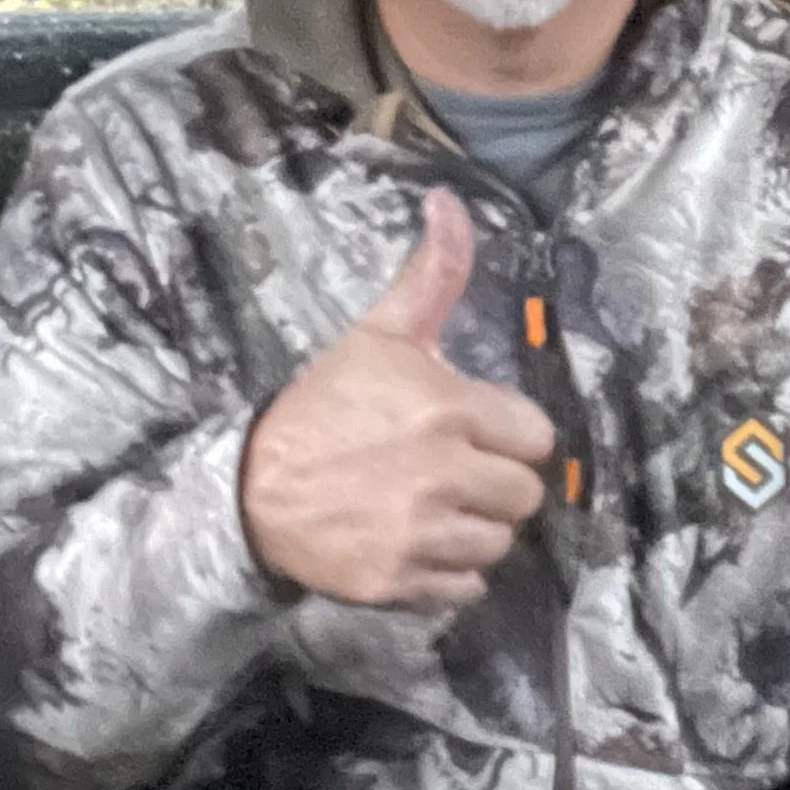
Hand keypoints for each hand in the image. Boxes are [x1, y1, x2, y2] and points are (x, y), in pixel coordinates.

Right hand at [240, 189, 553, 606]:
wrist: (251, 488)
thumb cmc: (327, 405)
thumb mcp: (381, 334)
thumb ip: (434, 275)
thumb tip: (450, 201)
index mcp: (450, 410)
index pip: (537, 438)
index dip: (509, 434)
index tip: (475, 431)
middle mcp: (444, 474)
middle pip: (526, 496)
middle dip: (496, 483)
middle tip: (455, 471)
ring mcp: (422, 533)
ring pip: (500, 544)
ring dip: (475, 529)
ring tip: (434, 507)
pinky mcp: (401, 582)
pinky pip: (467, 588)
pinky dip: (448, 574)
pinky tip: (416, 543)